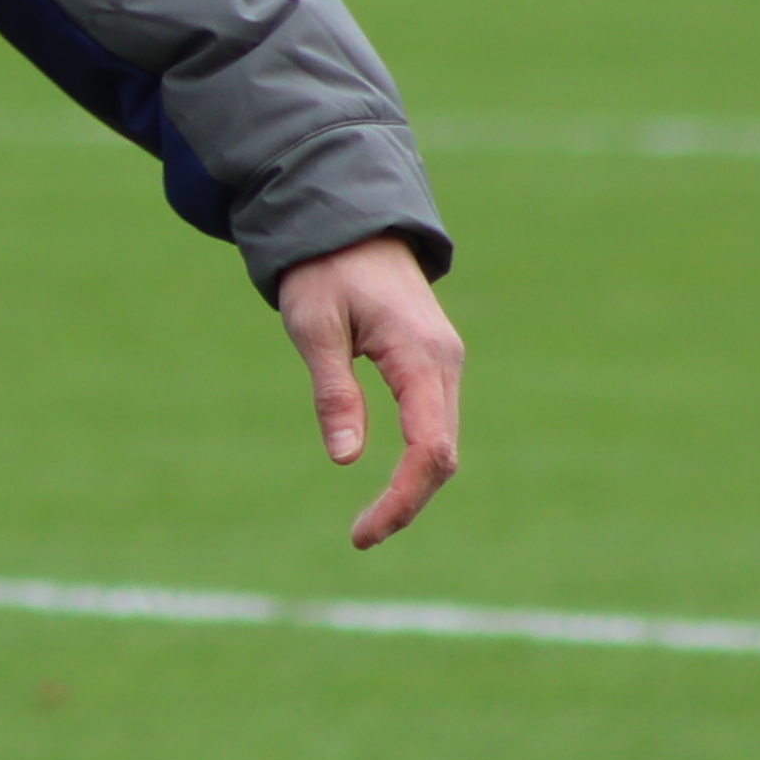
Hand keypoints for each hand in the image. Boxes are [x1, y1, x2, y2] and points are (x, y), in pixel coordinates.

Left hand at [270, 236, 463, 552]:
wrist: (351, 222)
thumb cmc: (325, 270)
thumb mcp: (314, 327)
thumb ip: (333, 391)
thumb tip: (346, 459)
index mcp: (419, 355)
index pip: (427, 448)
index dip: (402, 498)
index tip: (365, 533)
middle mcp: (445, 363)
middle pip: (442, 455)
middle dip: (408, 502)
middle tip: (361, 537)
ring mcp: (445, 364)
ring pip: (442, 443)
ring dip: (414, 486)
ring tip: (371, 521)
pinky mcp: (434, 365)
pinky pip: (434, 425)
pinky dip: (417, 461)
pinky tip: (389, 483)